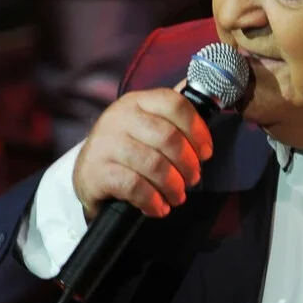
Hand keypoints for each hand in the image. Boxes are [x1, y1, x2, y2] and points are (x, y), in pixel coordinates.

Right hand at [73, 81, 213, 221]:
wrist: (88, 175)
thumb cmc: (129, 149)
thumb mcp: (148, 125)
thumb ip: (175, 114)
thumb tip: (213, 96)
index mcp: (138, 101)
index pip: (174, 104)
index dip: (197, 129)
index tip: (205, 152)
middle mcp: (119, 117)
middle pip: (167, 137)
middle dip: (188, 163)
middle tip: (192, 179)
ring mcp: (105, 143)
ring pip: (153, 163)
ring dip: (173, 185)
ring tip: (177, 196)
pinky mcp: (95, 171)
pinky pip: (134, 186)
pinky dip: (153, 200)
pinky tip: (158, 207)